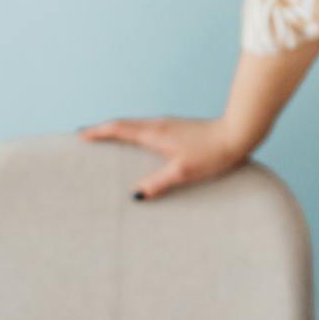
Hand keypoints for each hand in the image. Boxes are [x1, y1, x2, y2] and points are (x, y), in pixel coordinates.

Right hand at [77, 116, 252, 200]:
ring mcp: (168, 125)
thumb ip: (158, 183)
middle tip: (86, 138)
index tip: (80, 135)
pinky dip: (132, 134)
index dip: (98, 132)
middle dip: (103, 131)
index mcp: (155, 132)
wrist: (238, 134)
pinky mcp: (177, 129)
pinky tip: (138, 145)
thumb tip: (136, 195)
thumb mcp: (183, 172)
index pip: (119, 128)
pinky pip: (146, 130)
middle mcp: (158, 125)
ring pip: (135, 126)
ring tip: (105, 141)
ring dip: (117, 131)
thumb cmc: (212, 152)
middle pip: (123, 124)